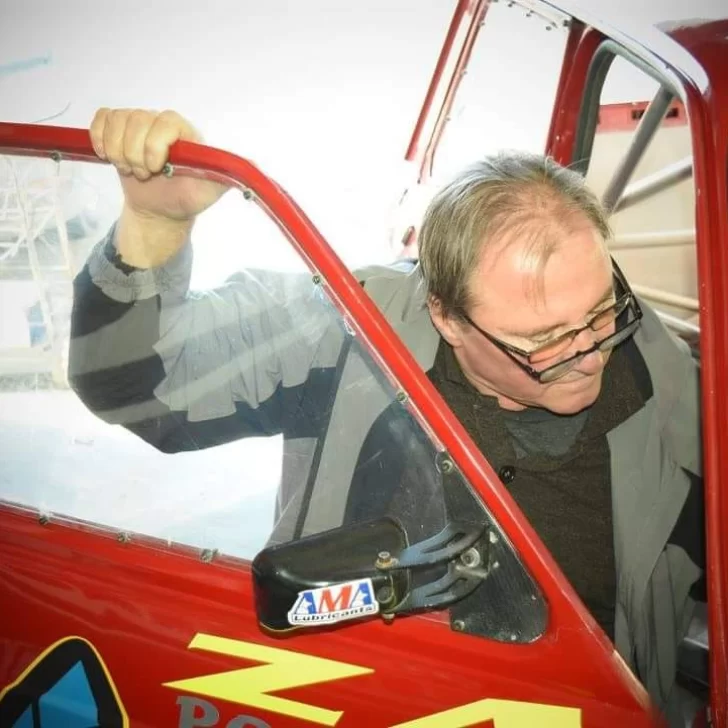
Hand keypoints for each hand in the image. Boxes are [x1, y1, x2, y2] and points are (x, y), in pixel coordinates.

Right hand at [90, 108, 225, 221]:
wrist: (162, 208)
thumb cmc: (187, 197)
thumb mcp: (211, 190)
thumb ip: (228, 175)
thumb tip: (250, 166)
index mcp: (186, 132)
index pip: (166, 121)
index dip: (154, 145)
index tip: (156, 168)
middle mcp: (162, 122)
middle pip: (136, 119)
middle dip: (135, 154)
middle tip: (145, 175)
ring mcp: (139, 123)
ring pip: (116, 120)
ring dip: (117, 151)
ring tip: (132, 169)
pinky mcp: (118, 128)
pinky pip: (101, 119)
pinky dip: (100, 139)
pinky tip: (110, 157)